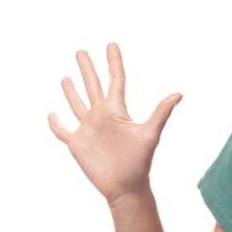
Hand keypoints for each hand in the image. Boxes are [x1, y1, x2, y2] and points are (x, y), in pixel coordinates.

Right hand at [47, 42, 182, 202]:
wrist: (126, 187)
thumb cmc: (140, 162)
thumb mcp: (149, 134)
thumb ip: (161, 113)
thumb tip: (179, 94)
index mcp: (117, 111)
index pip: (115, 80)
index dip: (113, 62)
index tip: (111, 44)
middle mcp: (101, 116)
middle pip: (92, 86)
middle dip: (87, 68)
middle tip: (81, 51)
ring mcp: (88, 129)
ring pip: (77, 104)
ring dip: (71, 91)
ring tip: (67, 77)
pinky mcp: (77, 144)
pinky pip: (62, 131)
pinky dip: (55, 123)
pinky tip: (52, 113)